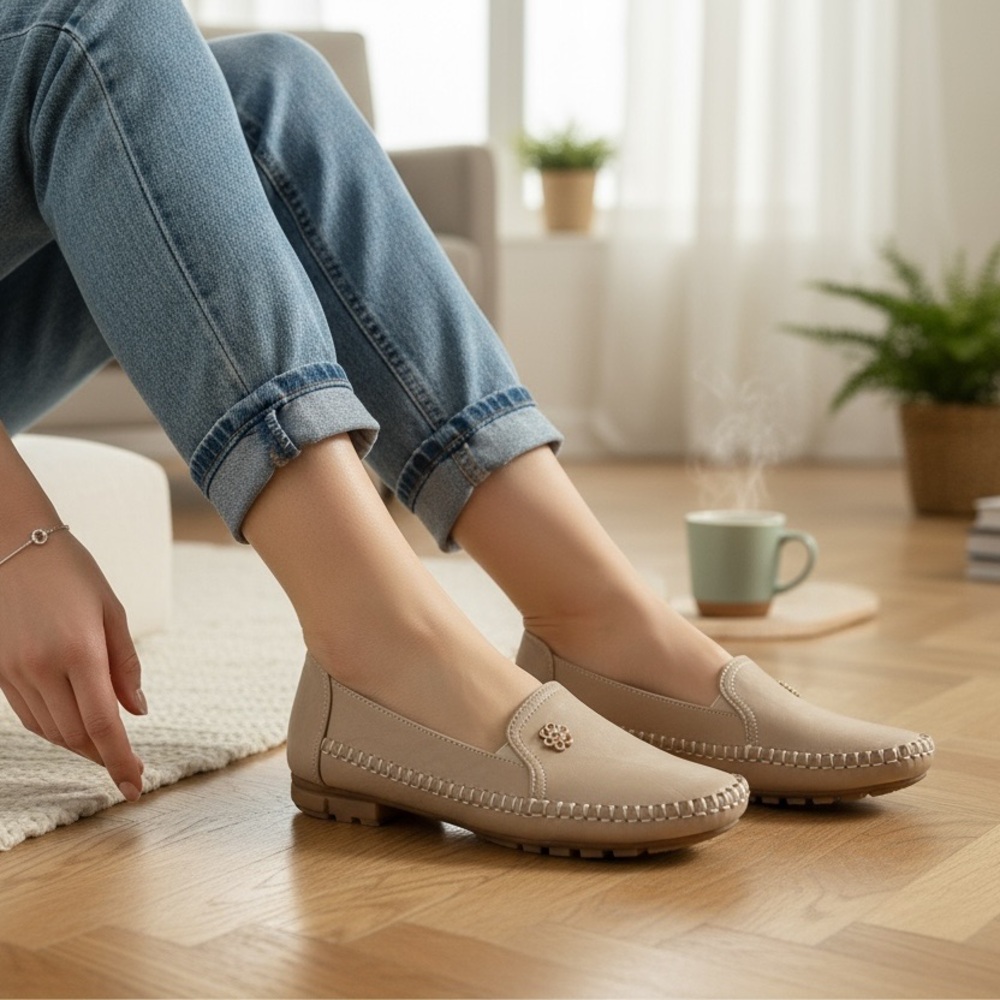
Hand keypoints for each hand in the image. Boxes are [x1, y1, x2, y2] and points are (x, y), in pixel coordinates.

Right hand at [0, 529, 145, 799]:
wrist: (13, 544)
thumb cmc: (72, 573)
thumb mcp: (112, 612)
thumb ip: (125, 665)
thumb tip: (137, 712)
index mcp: (79, 651)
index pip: (103, 724)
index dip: (120, 760)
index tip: (135, 785)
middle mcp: (43, 667)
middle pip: (76, 734)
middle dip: (103, 755)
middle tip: (128, 766)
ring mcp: (15, 671)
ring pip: (50, 731)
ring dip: (79, 746)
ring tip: (105, 749)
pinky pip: (29, 716)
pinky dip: (53, 730)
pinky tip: (72, 729)